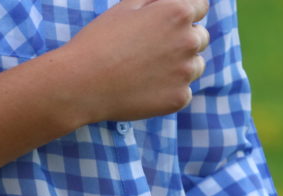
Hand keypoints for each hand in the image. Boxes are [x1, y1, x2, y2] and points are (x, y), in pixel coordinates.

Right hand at [53, 0, 211, 124]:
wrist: (81, 84)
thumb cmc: (99, 41)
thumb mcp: (126, 6)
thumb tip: (169, 1)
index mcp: (178, 13)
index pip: (201, 7)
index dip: (184, 14)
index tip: (167, 25)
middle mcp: (189, 40)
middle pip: (200, 37)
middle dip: (183, 41)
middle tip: (151, 51)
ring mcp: (185, 72)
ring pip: (195, 66)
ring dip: (180, 66)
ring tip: (147, 71)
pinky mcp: (178, 98)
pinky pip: (183, 92)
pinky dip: (169, 90)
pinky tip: (144, 88)